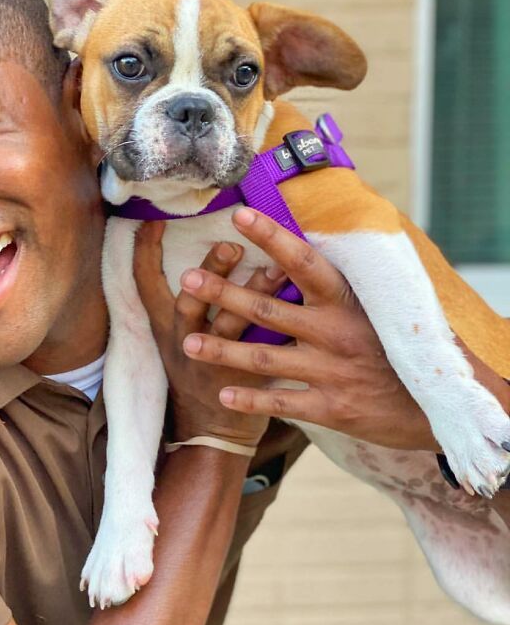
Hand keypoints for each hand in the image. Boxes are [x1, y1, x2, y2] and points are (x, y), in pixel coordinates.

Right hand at [133, 221, 283, 447]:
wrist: (211, 429)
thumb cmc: (200, 367)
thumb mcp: (182, 332)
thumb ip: (192, 296)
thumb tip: (213, 239)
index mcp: (166, 324)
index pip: (145, 281)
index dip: (144, 251)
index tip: (154, 219)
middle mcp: (182, 342)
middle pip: (188, 303)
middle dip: (208, 274)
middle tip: (231, 246)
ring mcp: (210, 366)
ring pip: (227, 330)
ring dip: (249, 299)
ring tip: (275, 271)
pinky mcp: (239, 385)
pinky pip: (260, 359)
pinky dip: (279, 337)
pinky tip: (300, 316)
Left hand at [175, 207, 437, 450]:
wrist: (437, 406)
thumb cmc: (399, 347)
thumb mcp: (380, 307)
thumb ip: (342, 283)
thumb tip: (314, 241)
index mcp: (347, 301)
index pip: (303, 261)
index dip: (271, 237)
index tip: (239, 216)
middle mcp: (335, 332)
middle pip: (268, 308)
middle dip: (224, 293)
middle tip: (188, 278)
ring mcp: (331, 371)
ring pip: (264, 357)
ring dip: (223, 349)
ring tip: (187, 341)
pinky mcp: (331, 407)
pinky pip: (282, 402)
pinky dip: (252, 400)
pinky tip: (223, 394)